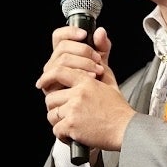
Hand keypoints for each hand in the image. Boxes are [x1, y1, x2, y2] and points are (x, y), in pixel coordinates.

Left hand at [36, 26, 132, 150]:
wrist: (125, 128)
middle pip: (51, 96)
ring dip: (58, 119)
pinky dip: (62, 134)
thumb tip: (99, 32)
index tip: (41, 82)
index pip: (58, 70)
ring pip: (51, 113)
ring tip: (70, 121)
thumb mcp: (108, 76)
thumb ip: (101, 53)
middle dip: (55, 105)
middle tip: (63, 109)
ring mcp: (74, 109)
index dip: (47, 77)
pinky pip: (56, 129)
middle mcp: (78, 93)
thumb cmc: (116, 106)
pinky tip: (72, 133)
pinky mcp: (72, 125)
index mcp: (86, 80)